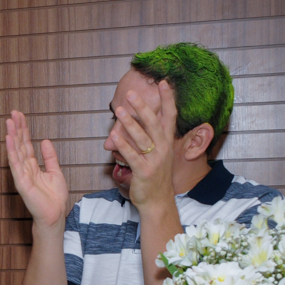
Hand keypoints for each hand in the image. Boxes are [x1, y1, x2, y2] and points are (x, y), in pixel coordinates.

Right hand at [6, 110, 69, 228]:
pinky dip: (11, 151)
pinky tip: (8, 139)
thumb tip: (45, 140)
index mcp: (33, 165)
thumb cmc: (54, 198)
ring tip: (8, 121)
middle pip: (19, 144)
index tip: (20, 115)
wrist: (55, 215)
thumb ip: (49, 157)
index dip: (23, 129)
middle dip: (16, 128)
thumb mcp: (55, 172)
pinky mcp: (21, 182)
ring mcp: (21, 174)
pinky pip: (15, 164)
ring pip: (15, 151)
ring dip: (11, 136)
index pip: (26, 143)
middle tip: (13, 113)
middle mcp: (25, 168)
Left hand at [108, 80, 176, 211]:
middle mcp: (163, 149)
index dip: (168, 99)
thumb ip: (148, 137)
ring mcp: (154, 160)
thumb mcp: (156, 154)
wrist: (158, 201)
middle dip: (143, 107)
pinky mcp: (144, 172)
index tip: (164, 82)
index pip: (170, 116)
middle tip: (131, 93)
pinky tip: (113, 136)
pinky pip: (132, 156)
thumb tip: (137, 121)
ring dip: (130, 123)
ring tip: (120, 110)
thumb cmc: (154, 176)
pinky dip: (123, 146)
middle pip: (154, 123)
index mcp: (167, 142)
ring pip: (142, 138)